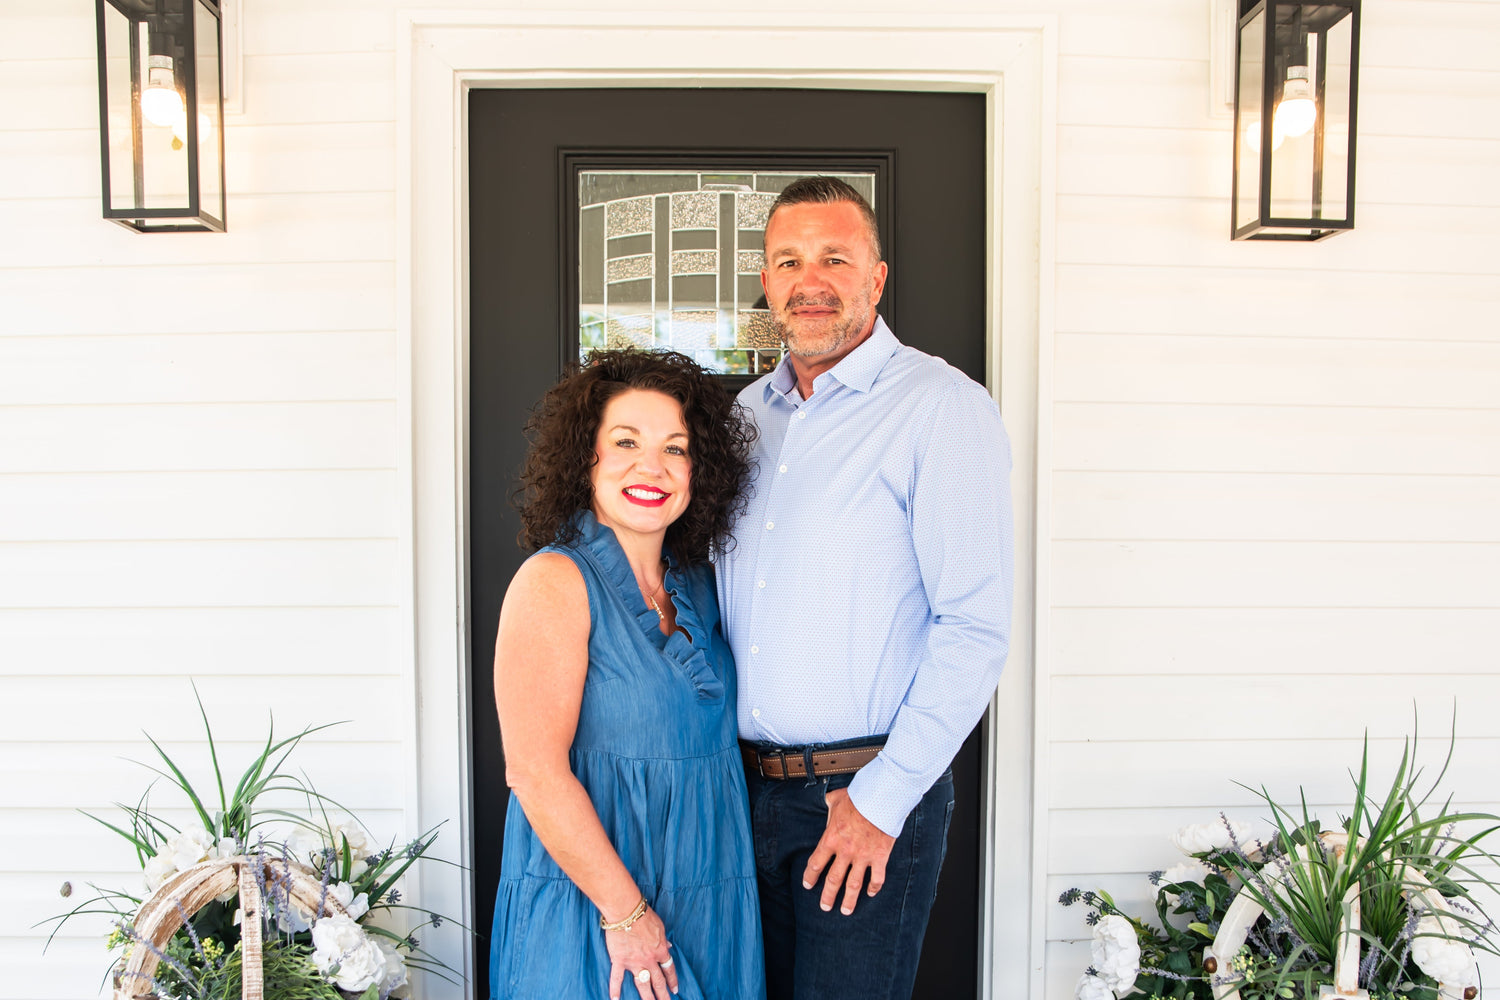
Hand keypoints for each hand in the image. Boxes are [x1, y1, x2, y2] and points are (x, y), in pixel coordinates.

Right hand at [604, 907, 677, 999]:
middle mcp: (649, 959)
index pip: (668, 969)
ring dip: (647, 997)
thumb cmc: (644, 915)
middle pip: (658, 981)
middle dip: (663, 995)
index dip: (672, 980)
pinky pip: (617, 978)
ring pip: (642, 984)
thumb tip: (668, 946)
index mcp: (660, 950)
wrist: (626, 911)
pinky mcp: (620, 960)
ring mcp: (634, 962)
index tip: (675, 989)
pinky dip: (615, 989)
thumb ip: (663, 939)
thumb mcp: (660, 926)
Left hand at [802, 787, 896, 914]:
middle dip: (828, 896)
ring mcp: (863, 856)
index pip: (816, 863)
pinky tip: (871, 893)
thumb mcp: (836, 799)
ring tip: (846, 911)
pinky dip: (874, 887)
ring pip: (854, 885)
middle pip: (833, 880)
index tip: (808, 885)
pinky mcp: (880, 857)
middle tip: (824, 907)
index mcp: (831, 838)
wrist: (881, 799)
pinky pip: (877, 878)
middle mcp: (845, 851)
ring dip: (849, 900)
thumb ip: (829, 805)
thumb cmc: (858, 798)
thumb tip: (825, 803)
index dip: (810, 876)